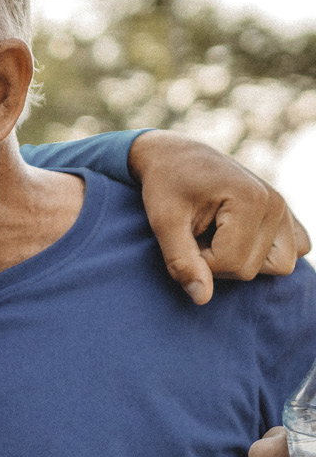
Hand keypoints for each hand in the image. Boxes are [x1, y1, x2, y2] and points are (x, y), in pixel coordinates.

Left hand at [129, 131, 309, 304]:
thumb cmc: (166, 186)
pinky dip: (265, 254)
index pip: (231, 264)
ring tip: (216, 238)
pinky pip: (293, 251)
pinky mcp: (286, 216)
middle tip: (197, 235)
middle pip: (251, 269)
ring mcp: (284, 210)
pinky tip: (238, 238)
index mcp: (252, 200)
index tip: (183, 238)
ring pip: (278, 266)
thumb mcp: (163, 223)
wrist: (175, 157)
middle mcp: (276, 204)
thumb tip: (202, 299)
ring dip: (242, 261)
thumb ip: (181, 262)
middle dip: (216, 263)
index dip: (198, 262)